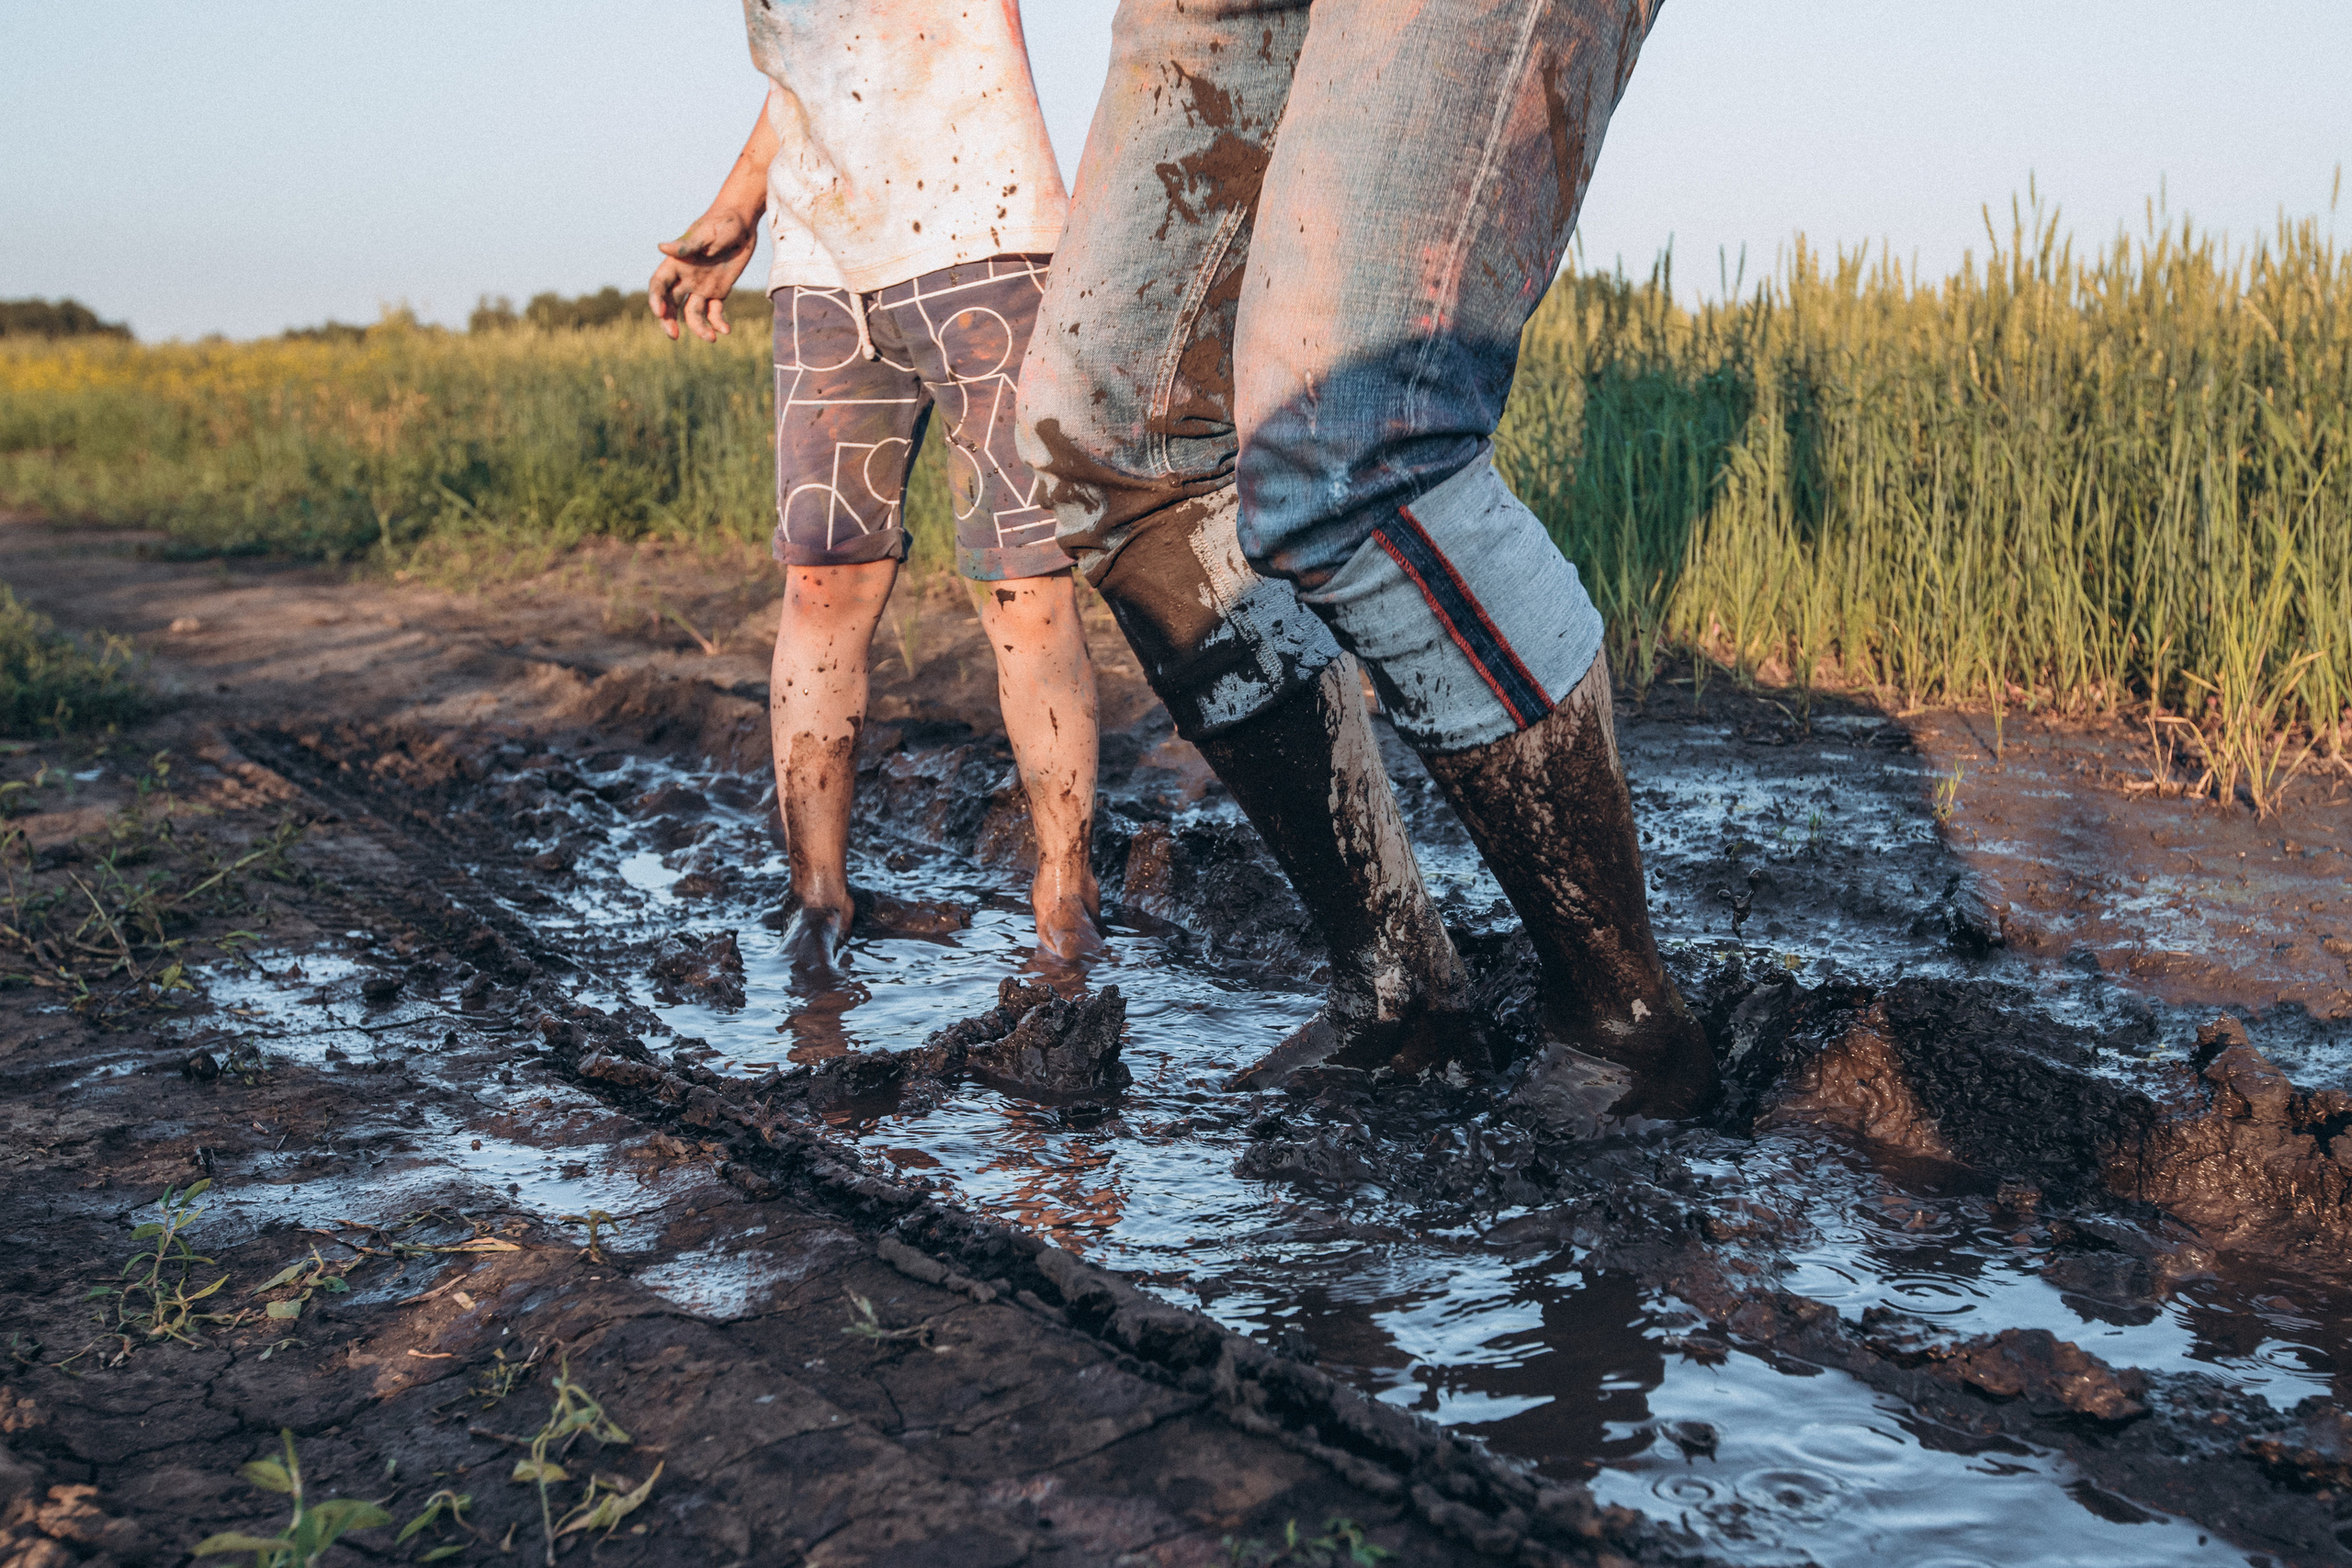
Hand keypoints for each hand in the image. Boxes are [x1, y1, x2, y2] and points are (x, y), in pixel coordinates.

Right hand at [649, 208, 758, 341]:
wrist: (744, 223)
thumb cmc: (722, 223)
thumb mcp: (706, 234)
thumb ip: (687, 245)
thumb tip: (661, 248)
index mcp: (676, 263)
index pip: (659, 284)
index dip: (656, 299)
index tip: (660, 312)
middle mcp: (685, 277)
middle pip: (671, 303)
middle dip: (669, 320)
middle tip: (674, 335)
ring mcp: (701, 286)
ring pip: (693, 312)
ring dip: (699, 327)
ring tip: (711, 338)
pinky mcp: (718, 291)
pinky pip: (714, 312)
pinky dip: (718, 322)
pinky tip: (726, 330)